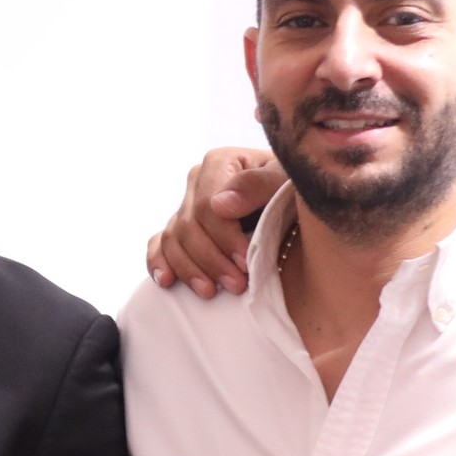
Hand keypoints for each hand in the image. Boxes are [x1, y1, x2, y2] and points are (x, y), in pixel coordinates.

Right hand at [145, 147, 281, 297]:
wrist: (296, 204)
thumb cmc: (294, 189)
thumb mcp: (286, 181)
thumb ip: (258, 185)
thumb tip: (220, 205)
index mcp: (220, 163)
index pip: (207, 206)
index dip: (224, 237)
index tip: (245, 261)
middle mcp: (198, 180)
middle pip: (189, 225)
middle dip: (211, 259)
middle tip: (237, 285)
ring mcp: (187, 204)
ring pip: (173, 239)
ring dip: (189, 269)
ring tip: (210, 292)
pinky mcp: (182, 227)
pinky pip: (160, 244)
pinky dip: (160, 262)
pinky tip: (167, 280)